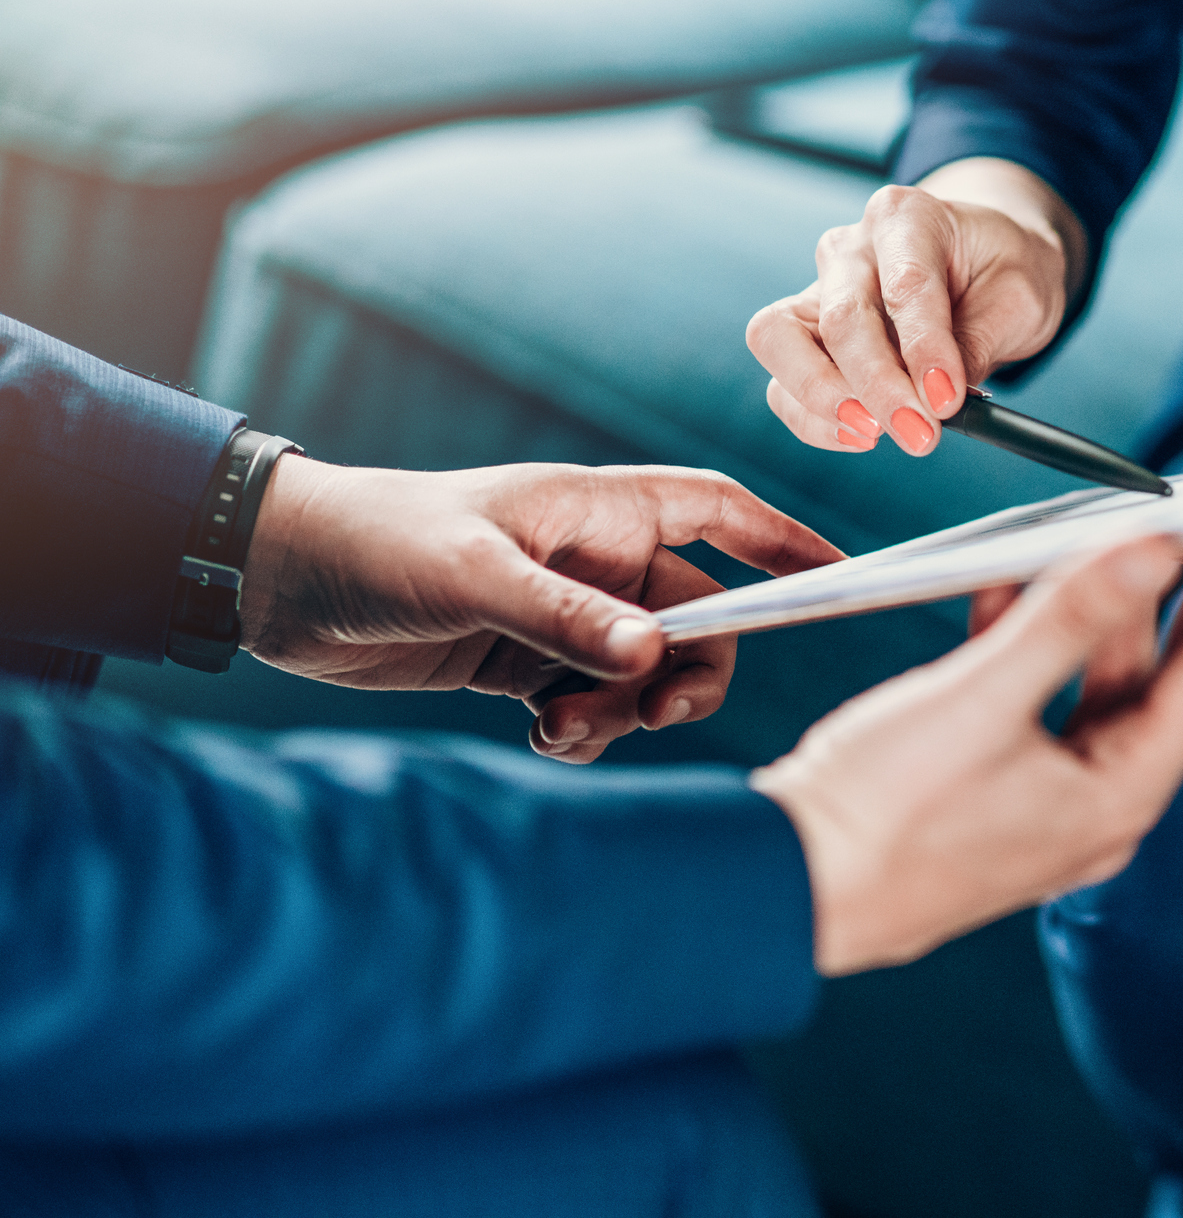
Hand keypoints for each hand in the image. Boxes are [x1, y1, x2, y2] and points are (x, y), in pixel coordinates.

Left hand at [240, 458, 842, 761]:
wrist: (277, 582)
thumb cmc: (376, 543)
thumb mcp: (473, 576)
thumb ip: (565, 619)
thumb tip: (654, 658)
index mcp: (599, 511)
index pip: (721, 515)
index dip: (785, 543)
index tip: (839, 578)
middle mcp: (596, 560)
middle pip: (700, 619)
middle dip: (690, 671)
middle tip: (653, 709)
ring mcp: (565, 613)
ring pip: (648, 671)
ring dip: (628, 710)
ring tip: (565, 728)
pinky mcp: (526, 662)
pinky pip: (596, 702)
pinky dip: (588, 729)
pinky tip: (545, 737)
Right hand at [747, 159, 1083, 456]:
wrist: (983, 265)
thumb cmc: (1000, 270)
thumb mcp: (1018, 296)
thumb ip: (977, 342)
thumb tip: (937, 400)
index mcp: (906, 218)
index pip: (905, 285)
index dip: (923, 348)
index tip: (947, 400)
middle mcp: (850, 248)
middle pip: (840, 317)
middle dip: (878, 386)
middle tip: (919, 433)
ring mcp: (817, 290)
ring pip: (779, 341)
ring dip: (823, 400)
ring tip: (877, 434)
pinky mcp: (804, 336)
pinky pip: (783, 383)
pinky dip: (814, 420)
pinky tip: (863, 435)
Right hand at [750, 535, 1182, 974]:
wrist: (780, 891)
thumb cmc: (876, 815)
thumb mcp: (979, 700)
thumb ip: (1070, 619)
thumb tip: (1155, 550)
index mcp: (1119, 794)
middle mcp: (1100, 805)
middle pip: (1171, 679)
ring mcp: (1049, 801)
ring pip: (1101, 684)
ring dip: (1105, 608)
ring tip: (1120, 529)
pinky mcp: (996, 789)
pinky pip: (1039, 701)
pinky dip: (1036, 640)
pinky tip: (1011, 581)